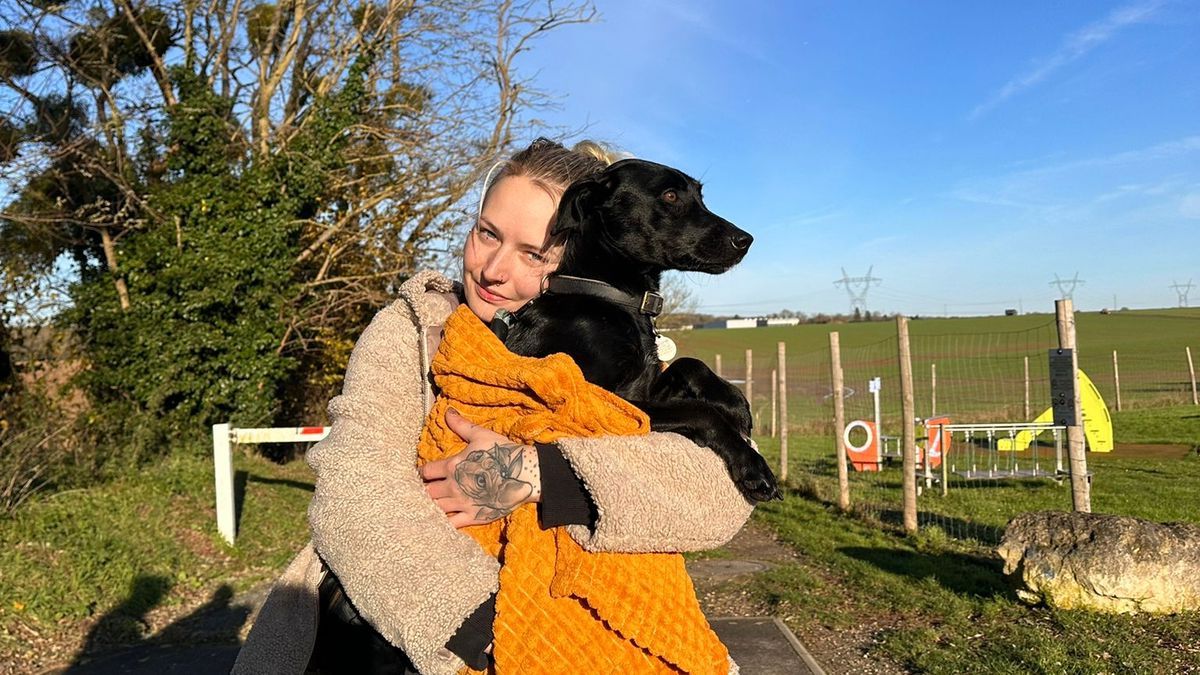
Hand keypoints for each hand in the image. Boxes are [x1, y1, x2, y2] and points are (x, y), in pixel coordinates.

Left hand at [420, 408, 541, 527]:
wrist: (524, 473)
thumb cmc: (502, 452)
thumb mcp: (480, 435)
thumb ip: (461, 425)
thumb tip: (447, 411)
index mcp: (452, 466)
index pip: (426, 471)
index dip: (422, 473)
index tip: (423, 474)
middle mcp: (453, 486)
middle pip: (427, 492)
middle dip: (424, 490)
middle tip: (425, 490)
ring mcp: (463, 503)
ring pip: (436, 508)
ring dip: (431, 506)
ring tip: (429, 505)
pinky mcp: (474, 517)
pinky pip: (452, 524)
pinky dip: (443, 523)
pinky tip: (440, 522)